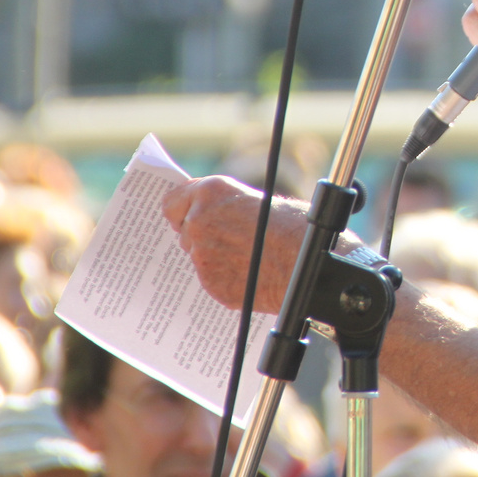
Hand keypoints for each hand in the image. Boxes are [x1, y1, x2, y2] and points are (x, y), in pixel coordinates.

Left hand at [162, 176, 308, 313]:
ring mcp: (202, 256)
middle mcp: (199, 222)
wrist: (306, 261)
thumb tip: (212, 214)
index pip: (171, 202)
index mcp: (210, 193)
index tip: (192, 215)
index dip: (183, 210)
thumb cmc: (291, 226)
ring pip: (198, 256)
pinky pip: (211, 278)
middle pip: (186, 231)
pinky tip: (249, 272)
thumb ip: (223, 206)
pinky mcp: (211, 283)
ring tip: (247, 256)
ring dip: (214, 256)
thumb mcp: (255, 199)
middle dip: (204, 234)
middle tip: (232, 238)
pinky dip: (225, 276)